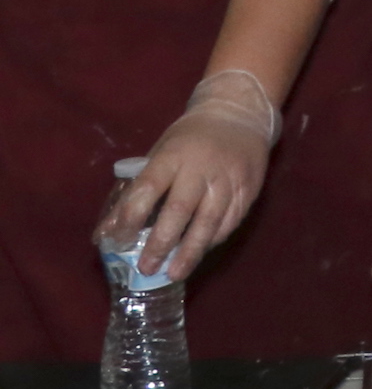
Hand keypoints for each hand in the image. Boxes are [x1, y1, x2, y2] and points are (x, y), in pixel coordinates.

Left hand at [97, 72, 276, 281]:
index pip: (148, 188)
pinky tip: (200, 252)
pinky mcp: (249, 188)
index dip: (131, 217)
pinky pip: (231, 220)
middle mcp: (201, 168)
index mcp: (173, 156)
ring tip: (174, 274)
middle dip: (161, 242)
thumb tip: (106, 234)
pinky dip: (214, 239)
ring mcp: (228, 178)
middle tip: (146, 268)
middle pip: (180, 210)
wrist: (239, 114)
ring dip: (191, 250)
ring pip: (210, 220)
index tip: (118, 241)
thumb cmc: (189, 139)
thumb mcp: (158, 156)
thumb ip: (133, 194)